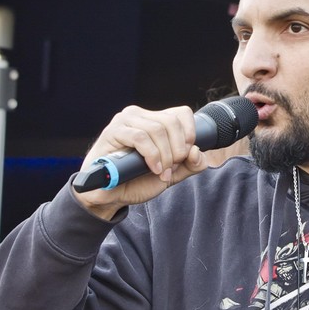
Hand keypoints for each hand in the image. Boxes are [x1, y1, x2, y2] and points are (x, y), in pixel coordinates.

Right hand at [74, 105, 209, 218]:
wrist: (111, 196)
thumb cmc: (137, 180)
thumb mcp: (171, 174)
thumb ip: (190, 165)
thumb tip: (197, 152)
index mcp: (155, 120)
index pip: (182, 113)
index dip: (189, 134)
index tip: (186, 155)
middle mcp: (140, 115)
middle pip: (172, 122)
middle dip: (177, 150)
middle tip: (171, 168)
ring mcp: (125, 121)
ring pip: (157, 129)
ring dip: (165, 155)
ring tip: (161, 172)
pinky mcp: (112, 131)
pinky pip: (140, 137)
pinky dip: (152, 155)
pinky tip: (153, 168)